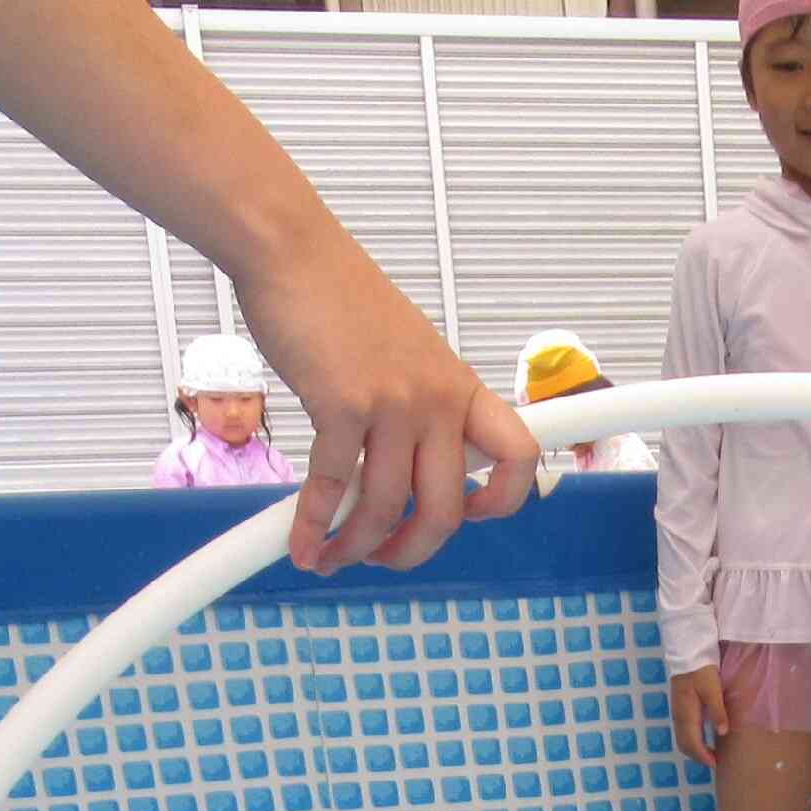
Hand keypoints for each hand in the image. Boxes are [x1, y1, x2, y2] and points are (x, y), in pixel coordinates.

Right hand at [235, 228, 533, 575]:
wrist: (292, 252)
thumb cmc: (342, 300)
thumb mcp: (409, 354)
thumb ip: (422, 405)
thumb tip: (412, 460)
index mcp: (463, 389)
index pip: (518, 458)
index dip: (502, 501)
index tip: (469, 518)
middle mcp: (439, 402)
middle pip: (448, 508)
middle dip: (414, 550)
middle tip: (384, 558)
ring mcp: (395, 405)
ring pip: (389, 508)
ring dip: (357, 546)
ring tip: (332, 558)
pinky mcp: (342, 405)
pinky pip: (333, 485)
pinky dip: (313, 525)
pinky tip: (301, 542)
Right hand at [668, 665, 729, 767]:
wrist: (687, 654)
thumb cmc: (702, 671)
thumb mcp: (713, 689)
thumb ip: (718, 711)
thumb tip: (722, 732)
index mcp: (686, 713)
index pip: (691, 742)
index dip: (702, 756)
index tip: (715, 764)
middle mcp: (678, 716)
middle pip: (684, 744)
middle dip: (697, 756)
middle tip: (714, 762)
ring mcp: (676, 712)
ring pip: (681, 738)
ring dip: (694, 749)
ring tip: (710, 754)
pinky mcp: (678, 708)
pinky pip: (682, 731)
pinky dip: (691, 740)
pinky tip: (702, 739)